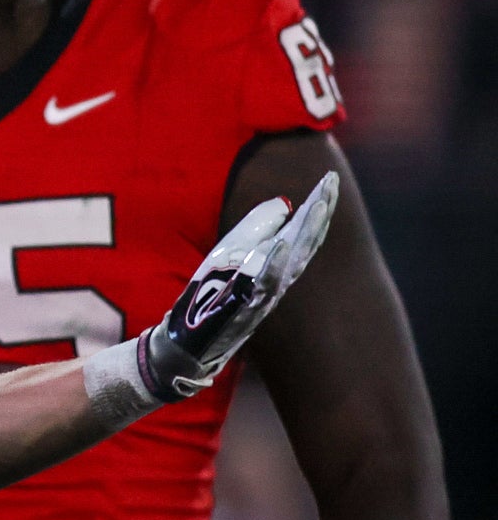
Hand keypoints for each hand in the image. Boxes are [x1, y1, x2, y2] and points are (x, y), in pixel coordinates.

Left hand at [138, 171, 337, 400]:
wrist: (187, 340)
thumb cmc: (212, 295)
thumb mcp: (232, 253)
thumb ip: (258, 228)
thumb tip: (285, 203)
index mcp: (275, 267)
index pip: (303, 233)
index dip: (319, 207)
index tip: (331, 179)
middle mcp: (275, 281)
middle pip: (304, 244)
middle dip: (318, 214)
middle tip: (331, 184)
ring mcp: (261, 295)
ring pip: (290, 262)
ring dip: (303, 232)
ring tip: (316, 204)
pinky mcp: (242, 309)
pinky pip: (261, 285)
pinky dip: (273, 264)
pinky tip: (280, 243)